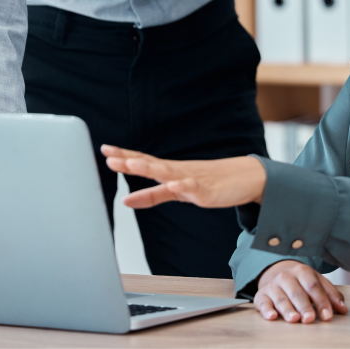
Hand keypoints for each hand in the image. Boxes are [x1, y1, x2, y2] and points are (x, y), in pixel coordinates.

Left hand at [101, 145, 266, 208]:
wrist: (244, 178)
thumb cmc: (209, 182)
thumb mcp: (176, 191)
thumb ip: (152, 195)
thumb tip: (126, 200)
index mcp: (169, 171)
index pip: (143, 161)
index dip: (124, 156)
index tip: (105, 150)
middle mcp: (178, 171)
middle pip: (150, 164)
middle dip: (129, 161)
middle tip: (110, 156)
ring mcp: (191, 179)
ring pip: (167, 173)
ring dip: (149, 168)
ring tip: (132, 165)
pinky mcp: (206, 190)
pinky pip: (193, 188)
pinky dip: (182, 186)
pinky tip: (174, 185)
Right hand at [254, 261, 346, 322]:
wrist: (275, 271)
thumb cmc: (301, 281)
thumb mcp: (316, 281)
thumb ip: (331, 294)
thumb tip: (343, 309)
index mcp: (302, 271)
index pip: (313, 286)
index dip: (321, 301)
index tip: (327, 316)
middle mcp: (286, 277)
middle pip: (297, 292)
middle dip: (304, 306)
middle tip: (310, 319)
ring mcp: (272, 286)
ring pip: (280, 298)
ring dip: (287, 309)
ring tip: (294, 319)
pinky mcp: (261, 295)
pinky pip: (262, 303)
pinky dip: (266, 310)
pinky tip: (272, 317)